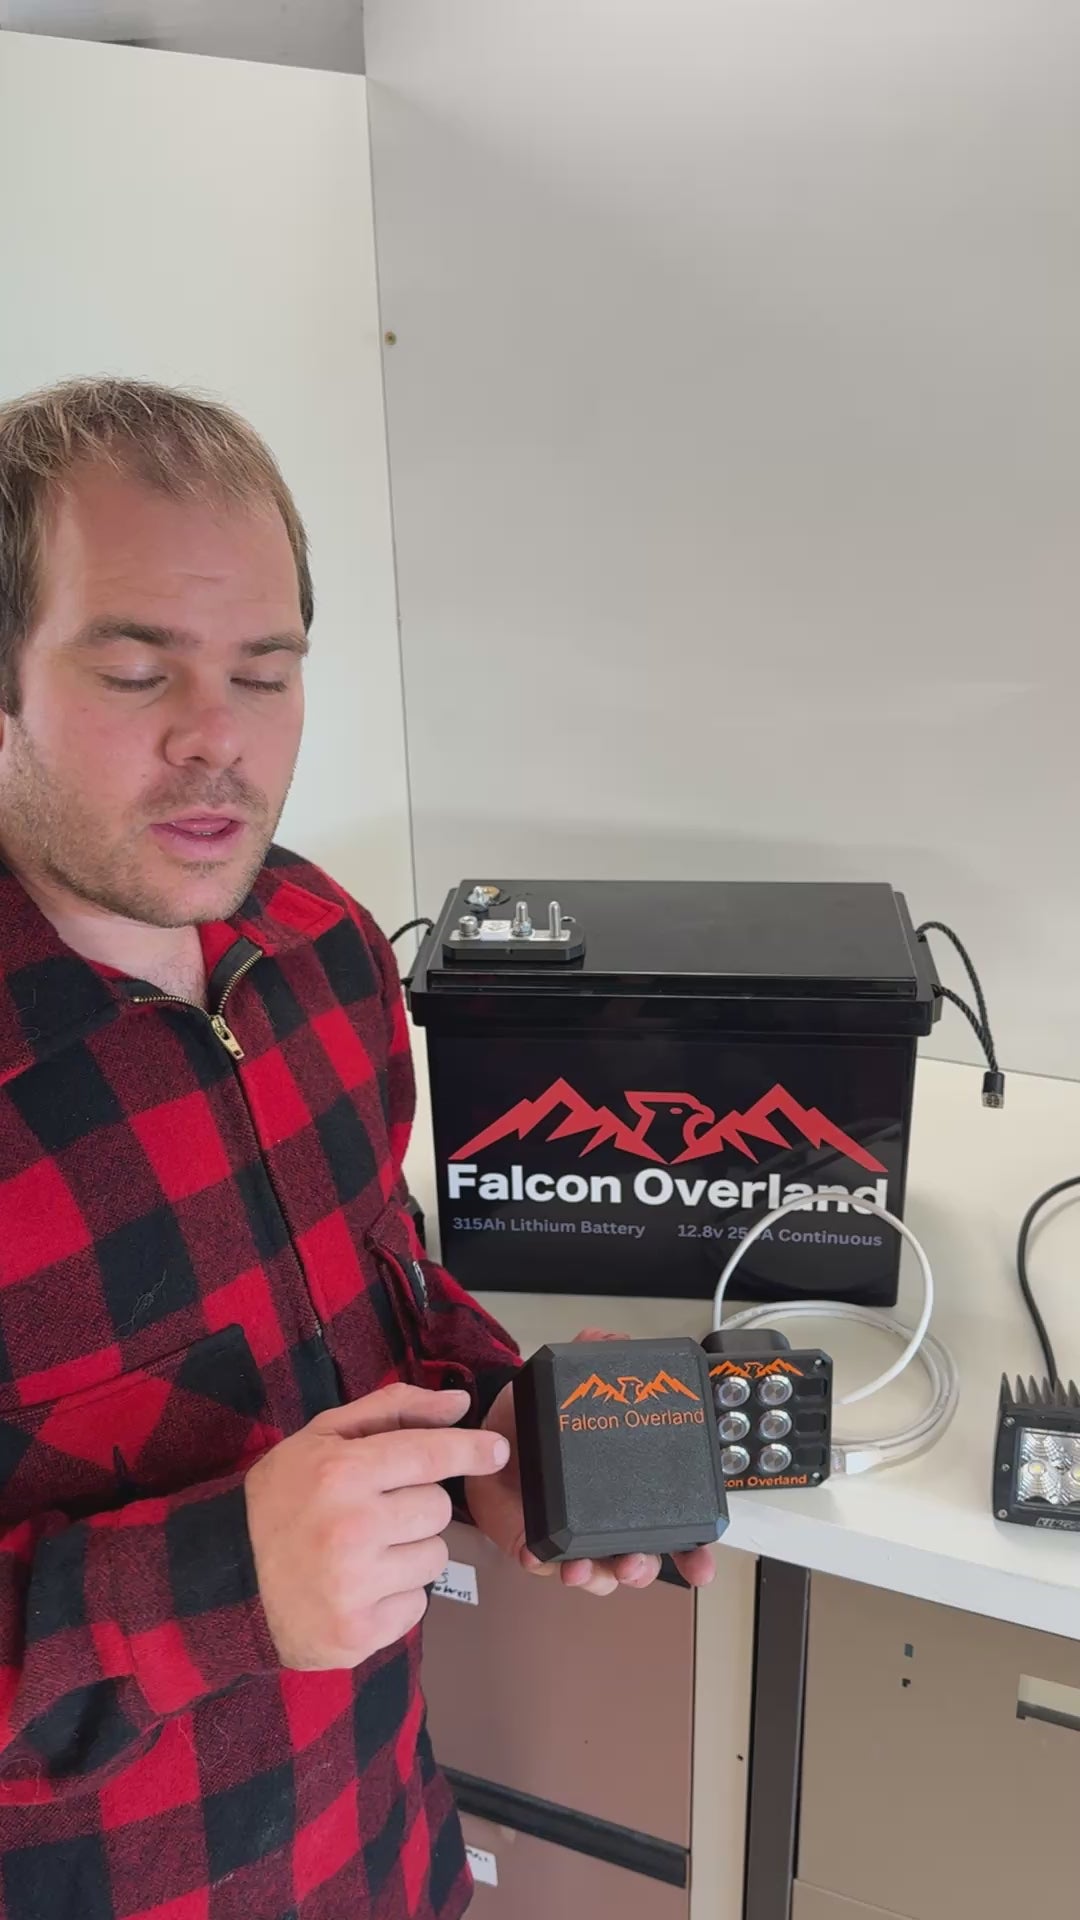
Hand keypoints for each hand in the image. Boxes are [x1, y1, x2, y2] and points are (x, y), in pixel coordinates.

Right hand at [245, 1383, 508, 1668]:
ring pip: (435, 1558)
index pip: (430, 1454)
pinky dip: (396, 1597)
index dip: (471, 1449)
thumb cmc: (280, 1499)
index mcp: (342, 1472)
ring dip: (409, 1554)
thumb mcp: (322, 1437)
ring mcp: (355, 1586)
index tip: (496, 1450)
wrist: (225, 1578)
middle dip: (414, 1508)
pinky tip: (358, 1588)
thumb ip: (392, 1411)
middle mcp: (352, 1528)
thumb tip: (458, 1404)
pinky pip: (417, 1606)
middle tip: (373, 1513)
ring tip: (363, 1553)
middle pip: (437, 1509)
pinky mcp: (357, 1634)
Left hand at [465, 1331, 716, 1597]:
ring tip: (585, 1567)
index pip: (673, 1524)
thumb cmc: (537, 1418)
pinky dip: (544, 1564)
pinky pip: (543, 1564)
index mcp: (628, 1488)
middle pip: (640, 1562)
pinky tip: (540, 1555)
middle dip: (643, 1570)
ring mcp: (572, 1537)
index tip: (702, 1563)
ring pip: (597, 1573)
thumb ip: (593, 1354)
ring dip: (597, 1575)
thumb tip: (613, 1339)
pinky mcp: (535, 1545)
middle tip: (635, 1563)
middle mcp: (605, 1519)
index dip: (693, 1548)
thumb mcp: (568, 1382)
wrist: (488, 1435)